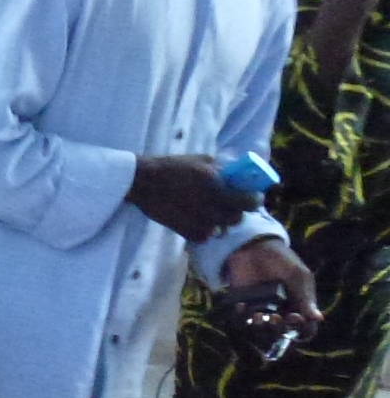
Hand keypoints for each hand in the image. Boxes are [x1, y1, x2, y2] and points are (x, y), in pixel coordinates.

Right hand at [128, 155, 258, 242]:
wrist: (143, 182)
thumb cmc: (172, 167)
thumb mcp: (202, 160)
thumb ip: (222, 170)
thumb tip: (237, 176)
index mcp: (217, 187)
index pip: (250, 202)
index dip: (254, 200)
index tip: (253, 197)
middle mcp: (211, 207)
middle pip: (237, 218)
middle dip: (236, 211)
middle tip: (230, 204)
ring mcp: (199, 222)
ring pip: (222, 229)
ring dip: (220, 221)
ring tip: (211, 212)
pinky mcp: (187, 232)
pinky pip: (206, 236)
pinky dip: (205, 229)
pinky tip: (197, 219)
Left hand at [223, 237, 322, 335]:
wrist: (255, 247)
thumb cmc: (282, 260)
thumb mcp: (298, 276)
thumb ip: (305, 298)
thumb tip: (319, 319)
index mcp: (300, 306)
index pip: (304, 329)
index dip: (301, 330)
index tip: (296, 317)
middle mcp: (282, 312)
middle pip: (282, 333)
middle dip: (279, 329)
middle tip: (275, 318)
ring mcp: (262, 310)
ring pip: (262, 330)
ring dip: (260, 327)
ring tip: (257, 315)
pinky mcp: (244, 307)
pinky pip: (242, 321)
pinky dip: (241, 317)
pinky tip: (241, 305)